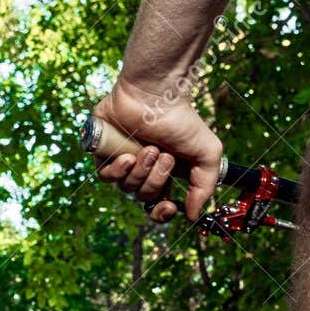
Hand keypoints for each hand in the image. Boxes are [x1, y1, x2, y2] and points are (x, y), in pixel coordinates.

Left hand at [91, 78, 222, 222]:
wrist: (156, 94)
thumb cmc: (181, 119)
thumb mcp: (206, 154)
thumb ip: (204, 187)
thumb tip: (193, 216)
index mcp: (164, 173)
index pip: (158, 207)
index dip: (161, 213)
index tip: (170, 205)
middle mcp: (143, 169)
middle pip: (144, 197)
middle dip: (155, 180)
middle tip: (165, 156)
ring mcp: (122, 160)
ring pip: (125, 187)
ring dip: (139, 171)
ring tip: (149, 149)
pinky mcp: (103, 151)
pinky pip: (104, 177)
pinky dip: (116, 171)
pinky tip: (126, 156)